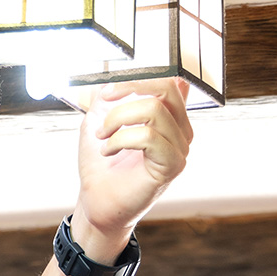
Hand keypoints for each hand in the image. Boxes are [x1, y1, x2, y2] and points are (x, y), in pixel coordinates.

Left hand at [72, 77, 192, 261]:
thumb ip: (109, 97)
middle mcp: (180, 130)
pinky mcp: (172, 166)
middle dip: (129, 89)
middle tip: (104, 103)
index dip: (139, 76)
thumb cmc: (100, 163)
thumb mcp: (99, 120)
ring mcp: (180, 148)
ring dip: (117, 120)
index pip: (168, 81)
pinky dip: (121, 139)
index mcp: (168, 117)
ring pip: (154, 110)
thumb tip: (113, 74)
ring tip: (102, 137)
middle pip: (167, 89)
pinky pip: (150, 137)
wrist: (96, 201)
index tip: (107, 89)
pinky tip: (108, 151)